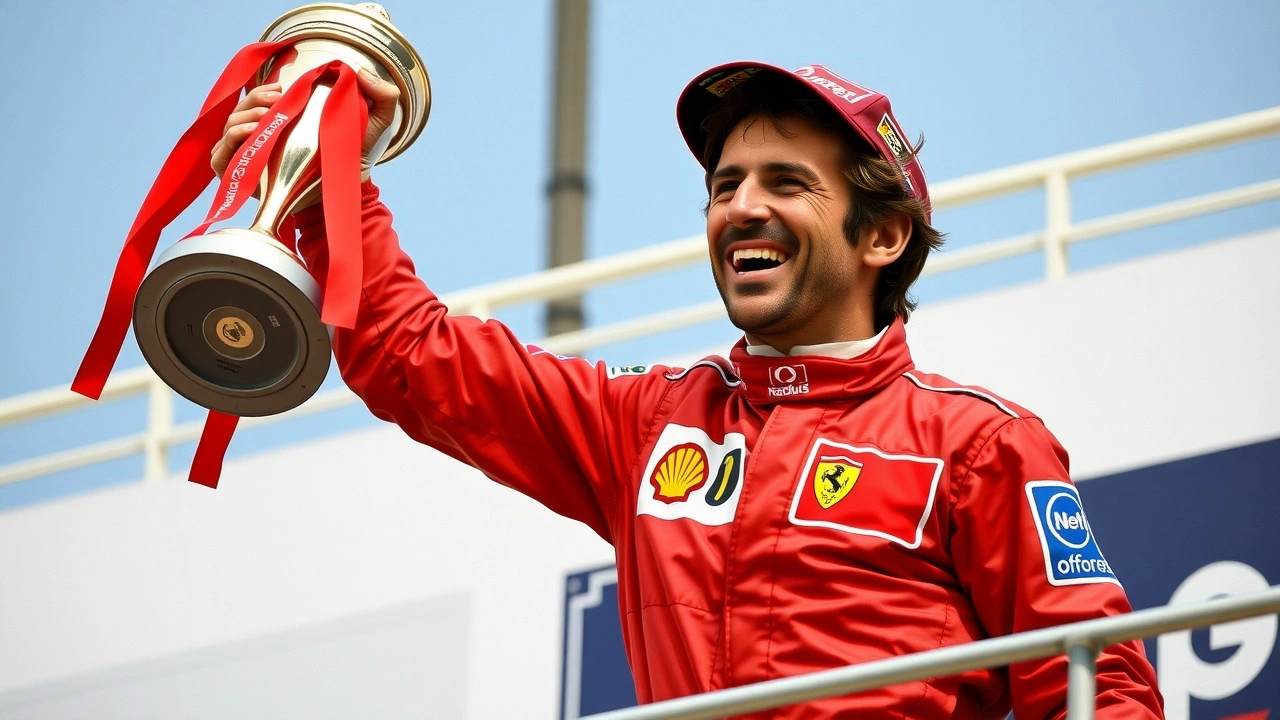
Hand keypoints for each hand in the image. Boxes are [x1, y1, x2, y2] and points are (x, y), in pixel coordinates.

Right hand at [210, 68, 400, 178]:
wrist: (346, 191)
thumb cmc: (355, 157)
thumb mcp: (375, 123)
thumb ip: (382, 95)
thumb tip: (360, 72)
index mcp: (282, 119)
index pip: (258, 98)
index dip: (263, 90)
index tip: (281, 89)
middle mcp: (261, 135)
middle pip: (241, 109)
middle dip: (254, 99)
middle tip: (276, 101)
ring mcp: (249, 156)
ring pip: (229, 127)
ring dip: (244, 117)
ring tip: (265, 118)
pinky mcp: (241, 176)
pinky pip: (220, 155)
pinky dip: (231, 140)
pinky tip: (252, 134)